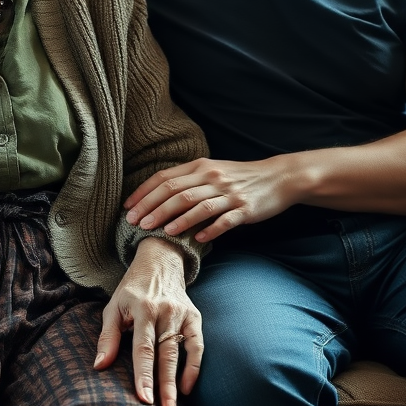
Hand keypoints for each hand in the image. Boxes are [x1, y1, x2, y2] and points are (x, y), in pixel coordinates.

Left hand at [94, 238, 201, 405]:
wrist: (159, 262)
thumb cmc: (132, 290)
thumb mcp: (114, 307)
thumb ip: (108, 336)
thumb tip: (99, 366)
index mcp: (142, 308)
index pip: (143, 347)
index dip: (143, 374)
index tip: (143, 399)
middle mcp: (164, 311)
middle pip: (164, 353)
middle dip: (163, 384)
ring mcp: (181, 313)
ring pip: (180, 352)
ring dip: (176, 381)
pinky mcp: (194, 316)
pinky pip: (197, 345)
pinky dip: (194, 366)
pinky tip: (187, 387)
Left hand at [124, 156, 295, 242]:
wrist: (278, 177)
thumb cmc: (239, 177)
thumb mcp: (212, 170)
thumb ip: (189, 180)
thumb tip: (158, 197)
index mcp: (200, 166)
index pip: (165, 178)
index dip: (144, 193)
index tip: (128, 208)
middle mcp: (212, 177)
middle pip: (176, 192)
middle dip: (153, 207)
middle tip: (135, 223)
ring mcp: (229, 193)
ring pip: (197, 205)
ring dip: (176, 219)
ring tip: (159, 231)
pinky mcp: (245, 208)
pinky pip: (224, 220)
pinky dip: (209, 229)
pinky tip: (197, 239)